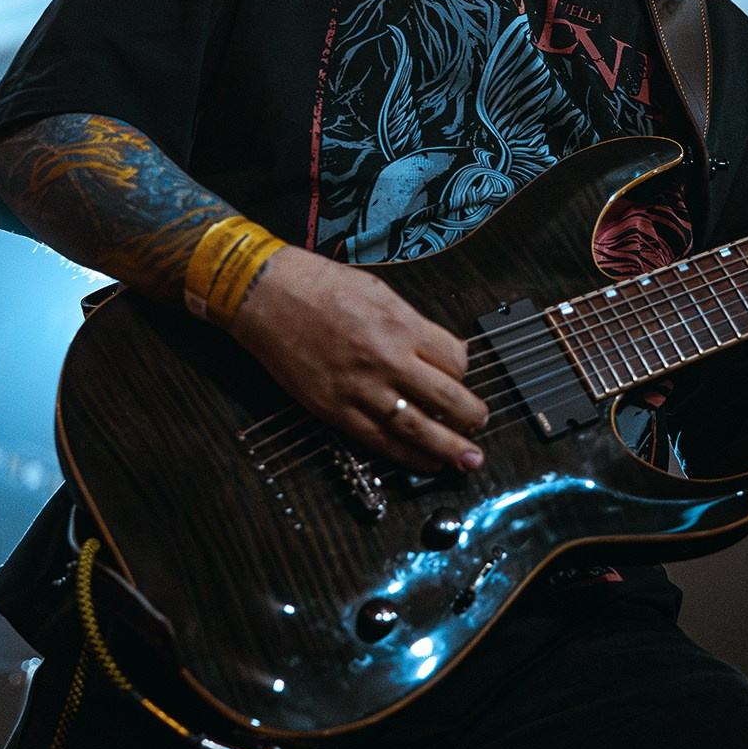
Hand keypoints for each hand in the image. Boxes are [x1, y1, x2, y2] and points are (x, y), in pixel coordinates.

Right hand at [229, 246, 486, 473]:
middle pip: (446, 397)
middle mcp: (386, 360)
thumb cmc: (319, 285)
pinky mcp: (335, 410)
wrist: (265, 295)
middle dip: (471, 416)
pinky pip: (379, 440)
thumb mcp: (379, 291)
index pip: (455, 359)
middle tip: (481, 425)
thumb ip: (413, 323)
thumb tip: (445, 349)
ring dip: (448, 447)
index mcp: (400, 325)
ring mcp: (360, 389)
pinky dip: (407, 456)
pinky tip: (425, 462)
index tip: (463, 375)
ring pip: (417, 428)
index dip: (465, 369)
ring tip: (469, 460)